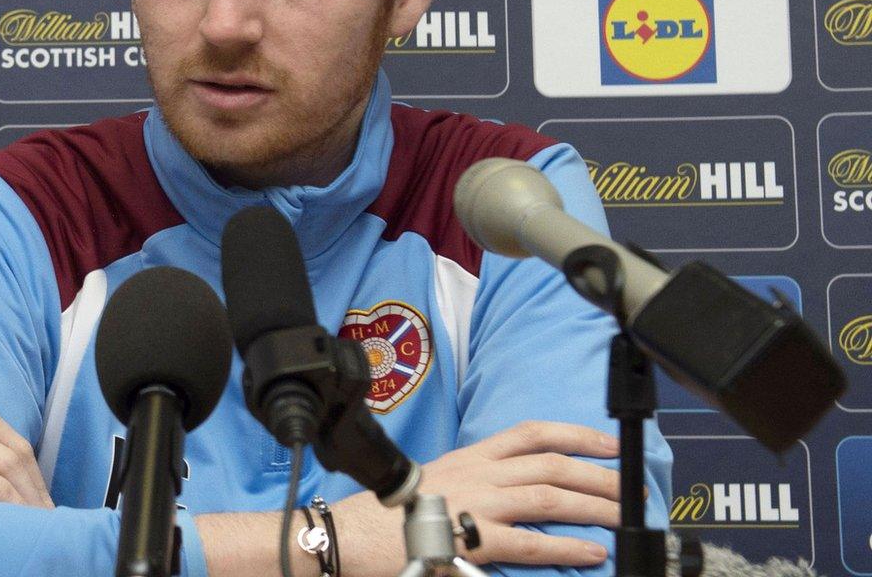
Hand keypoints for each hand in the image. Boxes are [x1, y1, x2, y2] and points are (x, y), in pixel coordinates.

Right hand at [327, 420, 619, 576]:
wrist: (352, 534)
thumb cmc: (391, 514)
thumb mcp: (439, 481)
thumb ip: (479, 480)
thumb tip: (519, 492)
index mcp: (470, 456)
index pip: (530, 432)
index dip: (576, 434)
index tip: (607, 444)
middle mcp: (477, 473)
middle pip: (551, 464)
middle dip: (599, 475)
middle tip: (633, 489)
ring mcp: (474, 504)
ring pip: (548, 497)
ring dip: (594, 506)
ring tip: (624, 517)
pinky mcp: (468, 540)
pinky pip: (529, 543)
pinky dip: (566, 547)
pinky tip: (592, 552)